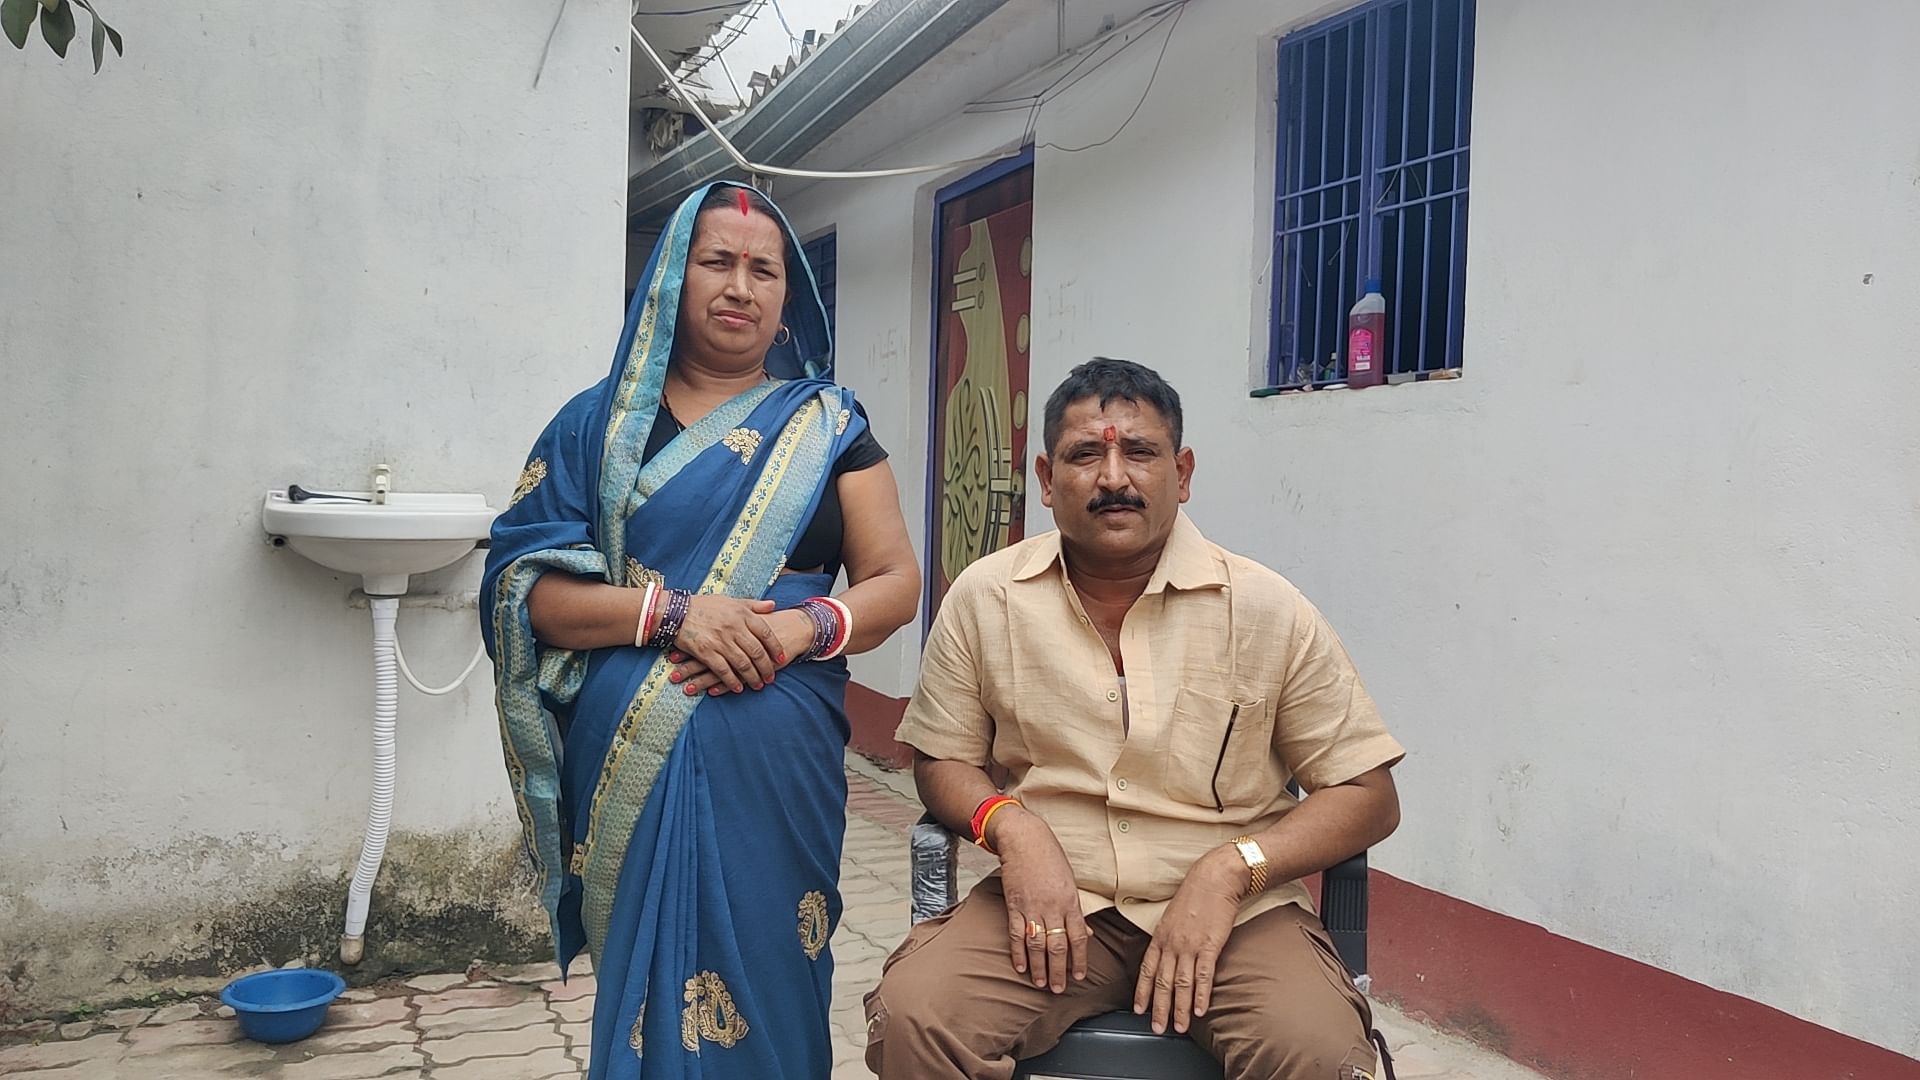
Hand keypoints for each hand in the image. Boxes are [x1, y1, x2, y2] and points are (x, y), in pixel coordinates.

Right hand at [663, 595, 783, 693]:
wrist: (676, 611)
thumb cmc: (705, 606)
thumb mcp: (731, 600)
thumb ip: (753, 605)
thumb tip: (774, 605)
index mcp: (741, 614)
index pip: (765, 633)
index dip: (775, 647)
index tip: (782, 658)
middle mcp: (733, 627)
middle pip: (756, 651)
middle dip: (766, 667)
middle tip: (771, 677)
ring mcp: (720, 641)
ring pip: (742, 663)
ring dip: (752, 677)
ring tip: (758, 685)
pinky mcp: (706, 652)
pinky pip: (723, 671)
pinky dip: (732, 681)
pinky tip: (738, 688)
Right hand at [992, 809, 1090, 993]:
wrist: (1024, 839)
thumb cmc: (1049, 857)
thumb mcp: (1070, 882)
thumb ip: (1076, 910)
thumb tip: (1086, 933)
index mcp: (1071, 901)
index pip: (1078, 937)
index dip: (1079, 959)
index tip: (1079, 977)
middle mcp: (1053, 907)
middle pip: (1058, 946)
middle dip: (1059, 970)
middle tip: (1059, 989)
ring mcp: (1033, 907)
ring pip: (1038, 944)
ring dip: (1040, 967)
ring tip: (1041, 983)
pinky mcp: (1014, 905)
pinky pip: (1017, 934)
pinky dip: (1018, 953)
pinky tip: (1020, 967)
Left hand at [1133, 850, 1243, 1033]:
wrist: (1214, 879)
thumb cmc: (1194, 896)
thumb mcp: (1171, 917)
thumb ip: (1167, 939)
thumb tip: (1164, 958)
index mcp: (1160, 937)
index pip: (1146, 970)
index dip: (1142, 992)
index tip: (1138, 1010)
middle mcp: (1172, 944)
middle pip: (1162, 982)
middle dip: (1159, 1008)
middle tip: (1158, 1028)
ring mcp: (1190, 946)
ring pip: (1182, 984)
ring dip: (1180, 1009)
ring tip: (1180, 1027)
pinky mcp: (1210, 946)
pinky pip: (1203, 976)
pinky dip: (1201, 995)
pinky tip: (1201, 1011)